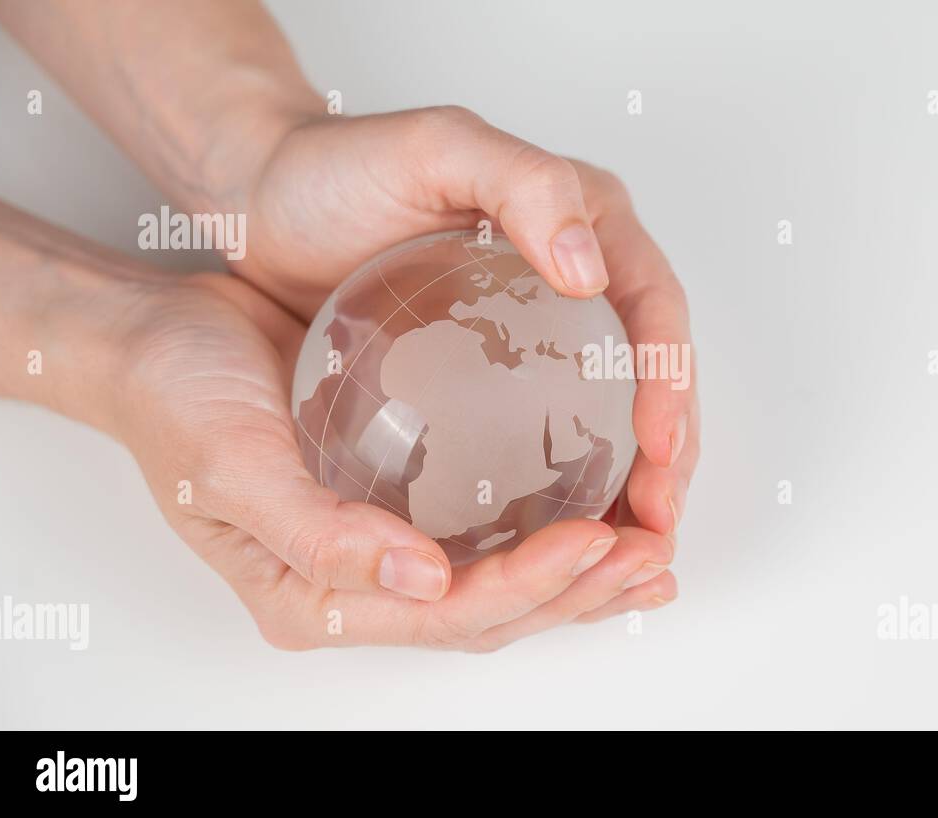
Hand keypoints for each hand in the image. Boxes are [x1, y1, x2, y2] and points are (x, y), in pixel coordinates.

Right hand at [113, 268, 677, 650]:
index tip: (596, 539)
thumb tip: (420, 581)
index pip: (451, 615)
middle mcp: (359, 588)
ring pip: (504, 581)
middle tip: (654, 556)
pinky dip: (553, 528)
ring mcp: (383, 552)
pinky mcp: (402, 504)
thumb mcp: (230, 467)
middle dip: (581, 590)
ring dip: (582, 571)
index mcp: (317, 600)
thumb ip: (319, 537)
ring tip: (651, 548)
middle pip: (493, 613)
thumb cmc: (177, 402)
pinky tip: (602, 508)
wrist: (153, 344)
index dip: (530, 585)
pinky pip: (492, 534)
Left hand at [225, 106, 699, 560]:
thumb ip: (526, 186)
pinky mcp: (497, 370)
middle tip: (659, 525)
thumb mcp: (438, 149)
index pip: (654, 309)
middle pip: (651, 374)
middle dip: (669, 454)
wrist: (267, 201)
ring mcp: (539, 329)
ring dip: (634, 481)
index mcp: (588, 225)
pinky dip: (573, 484)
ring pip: (614, 413)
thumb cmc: (340, 167)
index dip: (670, 381)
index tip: (661, 449)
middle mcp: (580, 279)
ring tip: (631, 547)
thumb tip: (591, 272)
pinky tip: (568, 531)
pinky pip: (553, 430)